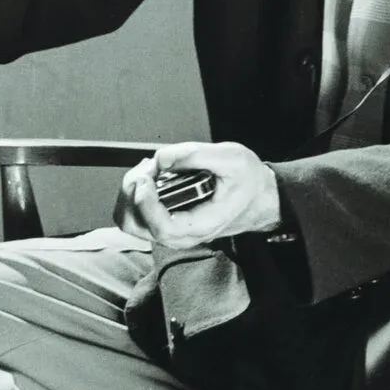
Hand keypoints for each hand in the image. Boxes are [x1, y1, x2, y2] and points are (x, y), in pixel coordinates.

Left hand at [114, 141, 281, 248]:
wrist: (259, 197)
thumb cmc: (249, 182)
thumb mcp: (232, 159)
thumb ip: (195, 155)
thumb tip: (161, 158)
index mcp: (202, 225)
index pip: (162, 228)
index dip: (146, 203)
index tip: (147, 177)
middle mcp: (183, 234)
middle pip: (136, 225)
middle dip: (132, 192)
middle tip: (148, 168)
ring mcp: (172, 231)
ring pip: (131, 222)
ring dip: (131, 193)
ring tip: (148, 171)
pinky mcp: (166, 222)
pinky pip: (138, 215)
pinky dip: (136, 194)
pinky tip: (150, 177)